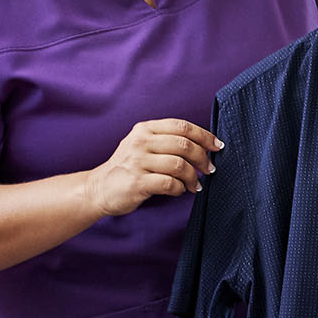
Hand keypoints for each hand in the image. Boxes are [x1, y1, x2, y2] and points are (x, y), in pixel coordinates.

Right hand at [83, 119, 222, 215]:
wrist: (99, 188)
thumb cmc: (128, 167)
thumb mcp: (143, 145)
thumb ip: (167, 141)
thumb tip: (204, 146)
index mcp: (145, 129)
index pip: (182, 126)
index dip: (204, 135)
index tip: (218, 146)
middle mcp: (141, 142)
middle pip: (184, 145)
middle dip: (203, 158)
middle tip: (209, 170)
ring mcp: (137, 162)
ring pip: (179, 165)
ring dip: (193, 177)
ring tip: (195, 185)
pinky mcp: (136, 182)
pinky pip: (169, 183)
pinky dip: (180, 188)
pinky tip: (179, 191)